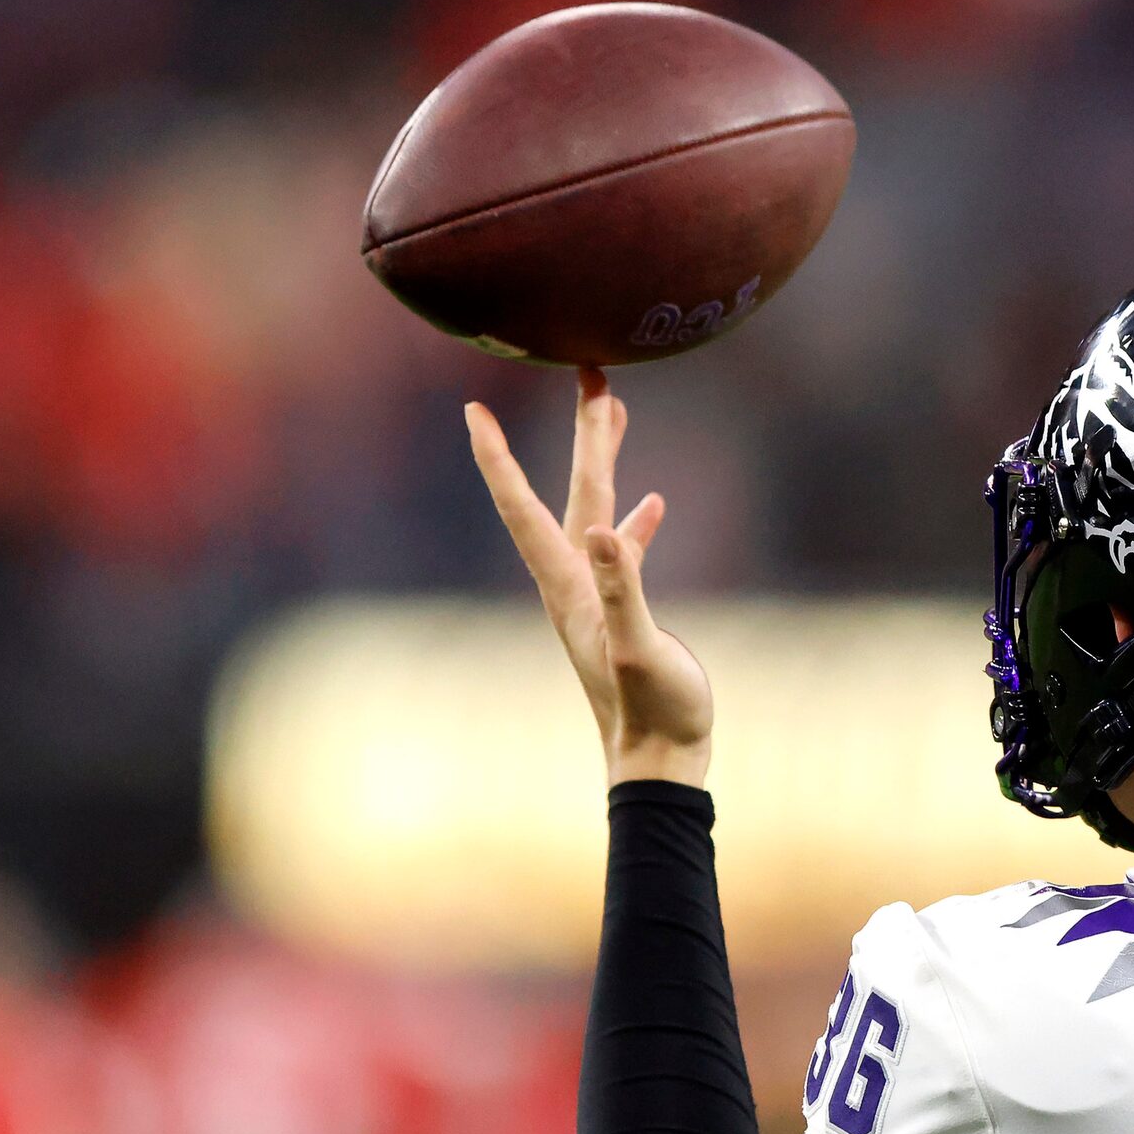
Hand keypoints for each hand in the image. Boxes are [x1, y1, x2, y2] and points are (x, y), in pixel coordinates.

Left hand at [465, 368, 712, 786]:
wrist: (658, 762)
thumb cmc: (652, 712)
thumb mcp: (639, 647)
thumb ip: (624, 589)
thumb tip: (607, 529)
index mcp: (568, 585)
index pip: (523, 508)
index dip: (498, 459)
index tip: (474, 409)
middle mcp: (574, 582)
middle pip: (567, 491)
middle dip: (582, 432)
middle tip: (590, 370)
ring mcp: (598, 595)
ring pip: (596, 508)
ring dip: (606, 461)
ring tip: (617, 410)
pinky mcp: (624, 611)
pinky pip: (625, 549)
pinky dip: (636, 520)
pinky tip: (655, 502)